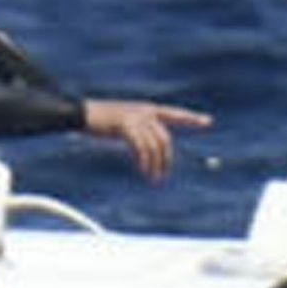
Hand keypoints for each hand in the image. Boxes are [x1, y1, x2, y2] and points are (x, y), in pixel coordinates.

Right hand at [80, 99, 211, 180]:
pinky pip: (141, 147)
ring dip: (155, 165)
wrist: (79, 113)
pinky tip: (142, 170)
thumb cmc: (96, 120)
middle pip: (165, 138)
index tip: (207, 122)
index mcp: (145, 108)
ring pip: (155, 145)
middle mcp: (144, 111)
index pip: (174, 113)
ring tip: (153, 178)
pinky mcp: (126, 126)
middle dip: (166, 159)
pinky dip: (144, 161)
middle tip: (162, 176)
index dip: (191, 118)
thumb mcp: (121, 123)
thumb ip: (136, 130)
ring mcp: (136, 117)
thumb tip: (144, 146)